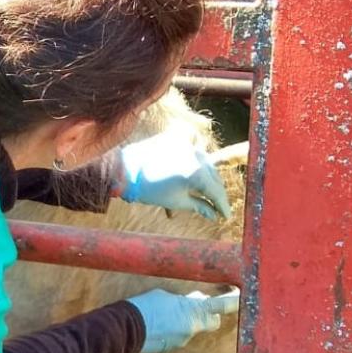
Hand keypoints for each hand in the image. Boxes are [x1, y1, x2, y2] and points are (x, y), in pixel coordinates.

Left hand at [117, 132, 231, 220]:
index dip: (222, 206)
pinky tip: (198, 167)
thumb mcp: (177, 201)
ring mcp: (187, 144)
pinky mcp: (178, 137)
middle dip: (216, 192)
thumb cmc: (149, 190)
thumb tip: (214, 215)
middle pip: (214, 176)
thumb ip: (200, 206)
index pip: (216, 191)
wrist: (125, 171)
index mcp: (196, 174)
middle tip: (217, 206)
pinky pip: (195, 145)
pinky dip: (198, 156)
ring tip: (207, 192)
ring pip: (206, 162)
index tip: (226, 216)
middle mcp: (196, 156)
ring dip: (209, 177)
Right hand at [126, 288, 239, 352]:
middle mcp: (192, 329)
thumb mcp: (166, 297)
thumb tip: (191, 302)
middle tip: (197, 304)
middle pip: (211, 321)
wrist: (125, 330)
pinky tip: (157, 323)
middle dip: (208, 314)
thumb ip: (184, 301)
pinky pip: (177, 336)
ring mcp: (182, 340)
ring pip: (191, 328)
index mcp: (193, 312)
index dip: (233, 302)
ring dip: (184, 320)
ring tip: (165, 312)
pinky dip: (172, 329)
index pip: (221, 306)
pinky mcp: (170, 348)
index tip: (241, 296)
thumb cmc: (145, 308)